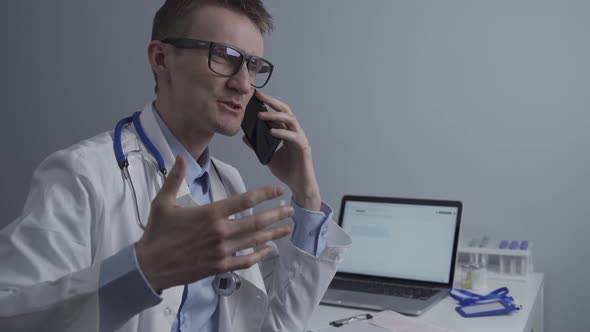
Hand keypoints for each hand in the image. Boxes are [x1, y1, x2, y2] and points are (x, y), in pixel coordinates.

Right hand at [135, 155, 293, 291]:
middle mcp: (220, 232)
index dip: (264, 194)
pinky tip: (269, 250)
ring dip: (273, 234)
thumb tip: (180, 157)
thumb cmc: (157, 233)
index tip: (278, 190)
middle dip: (276, 215)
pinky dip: (259, 255)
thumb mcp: (163, 202)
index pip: (244, 200)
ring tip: (288, 228)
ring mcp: (221, 251)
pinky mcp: (219, 267)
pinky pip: (244, 261)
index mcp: (210, 214)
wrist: (148, 266)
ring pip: (254, 241)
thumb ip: (175, 178)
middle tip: (291, 210)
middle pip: (256, 221)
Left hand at [243, 91, 320, 210]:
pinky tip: (272, 132)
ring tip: (262, 116)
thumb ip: (258, 146)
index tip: (256, 97)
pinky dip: (283, 133)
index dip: (268, 104)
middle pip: (286, 111)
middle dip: (273, 103)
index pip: (278, 114)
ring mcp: (300, 139)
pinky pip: (294, 137)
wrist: (298, 186)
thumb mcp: (268, 157)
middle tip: (259, 97)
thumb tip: (245, 137)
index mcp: (287, 133)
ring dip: (275, 116)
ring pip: (290, 120)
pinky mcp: (304, 148)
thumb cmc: (287, 171)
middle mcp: (294, 133)